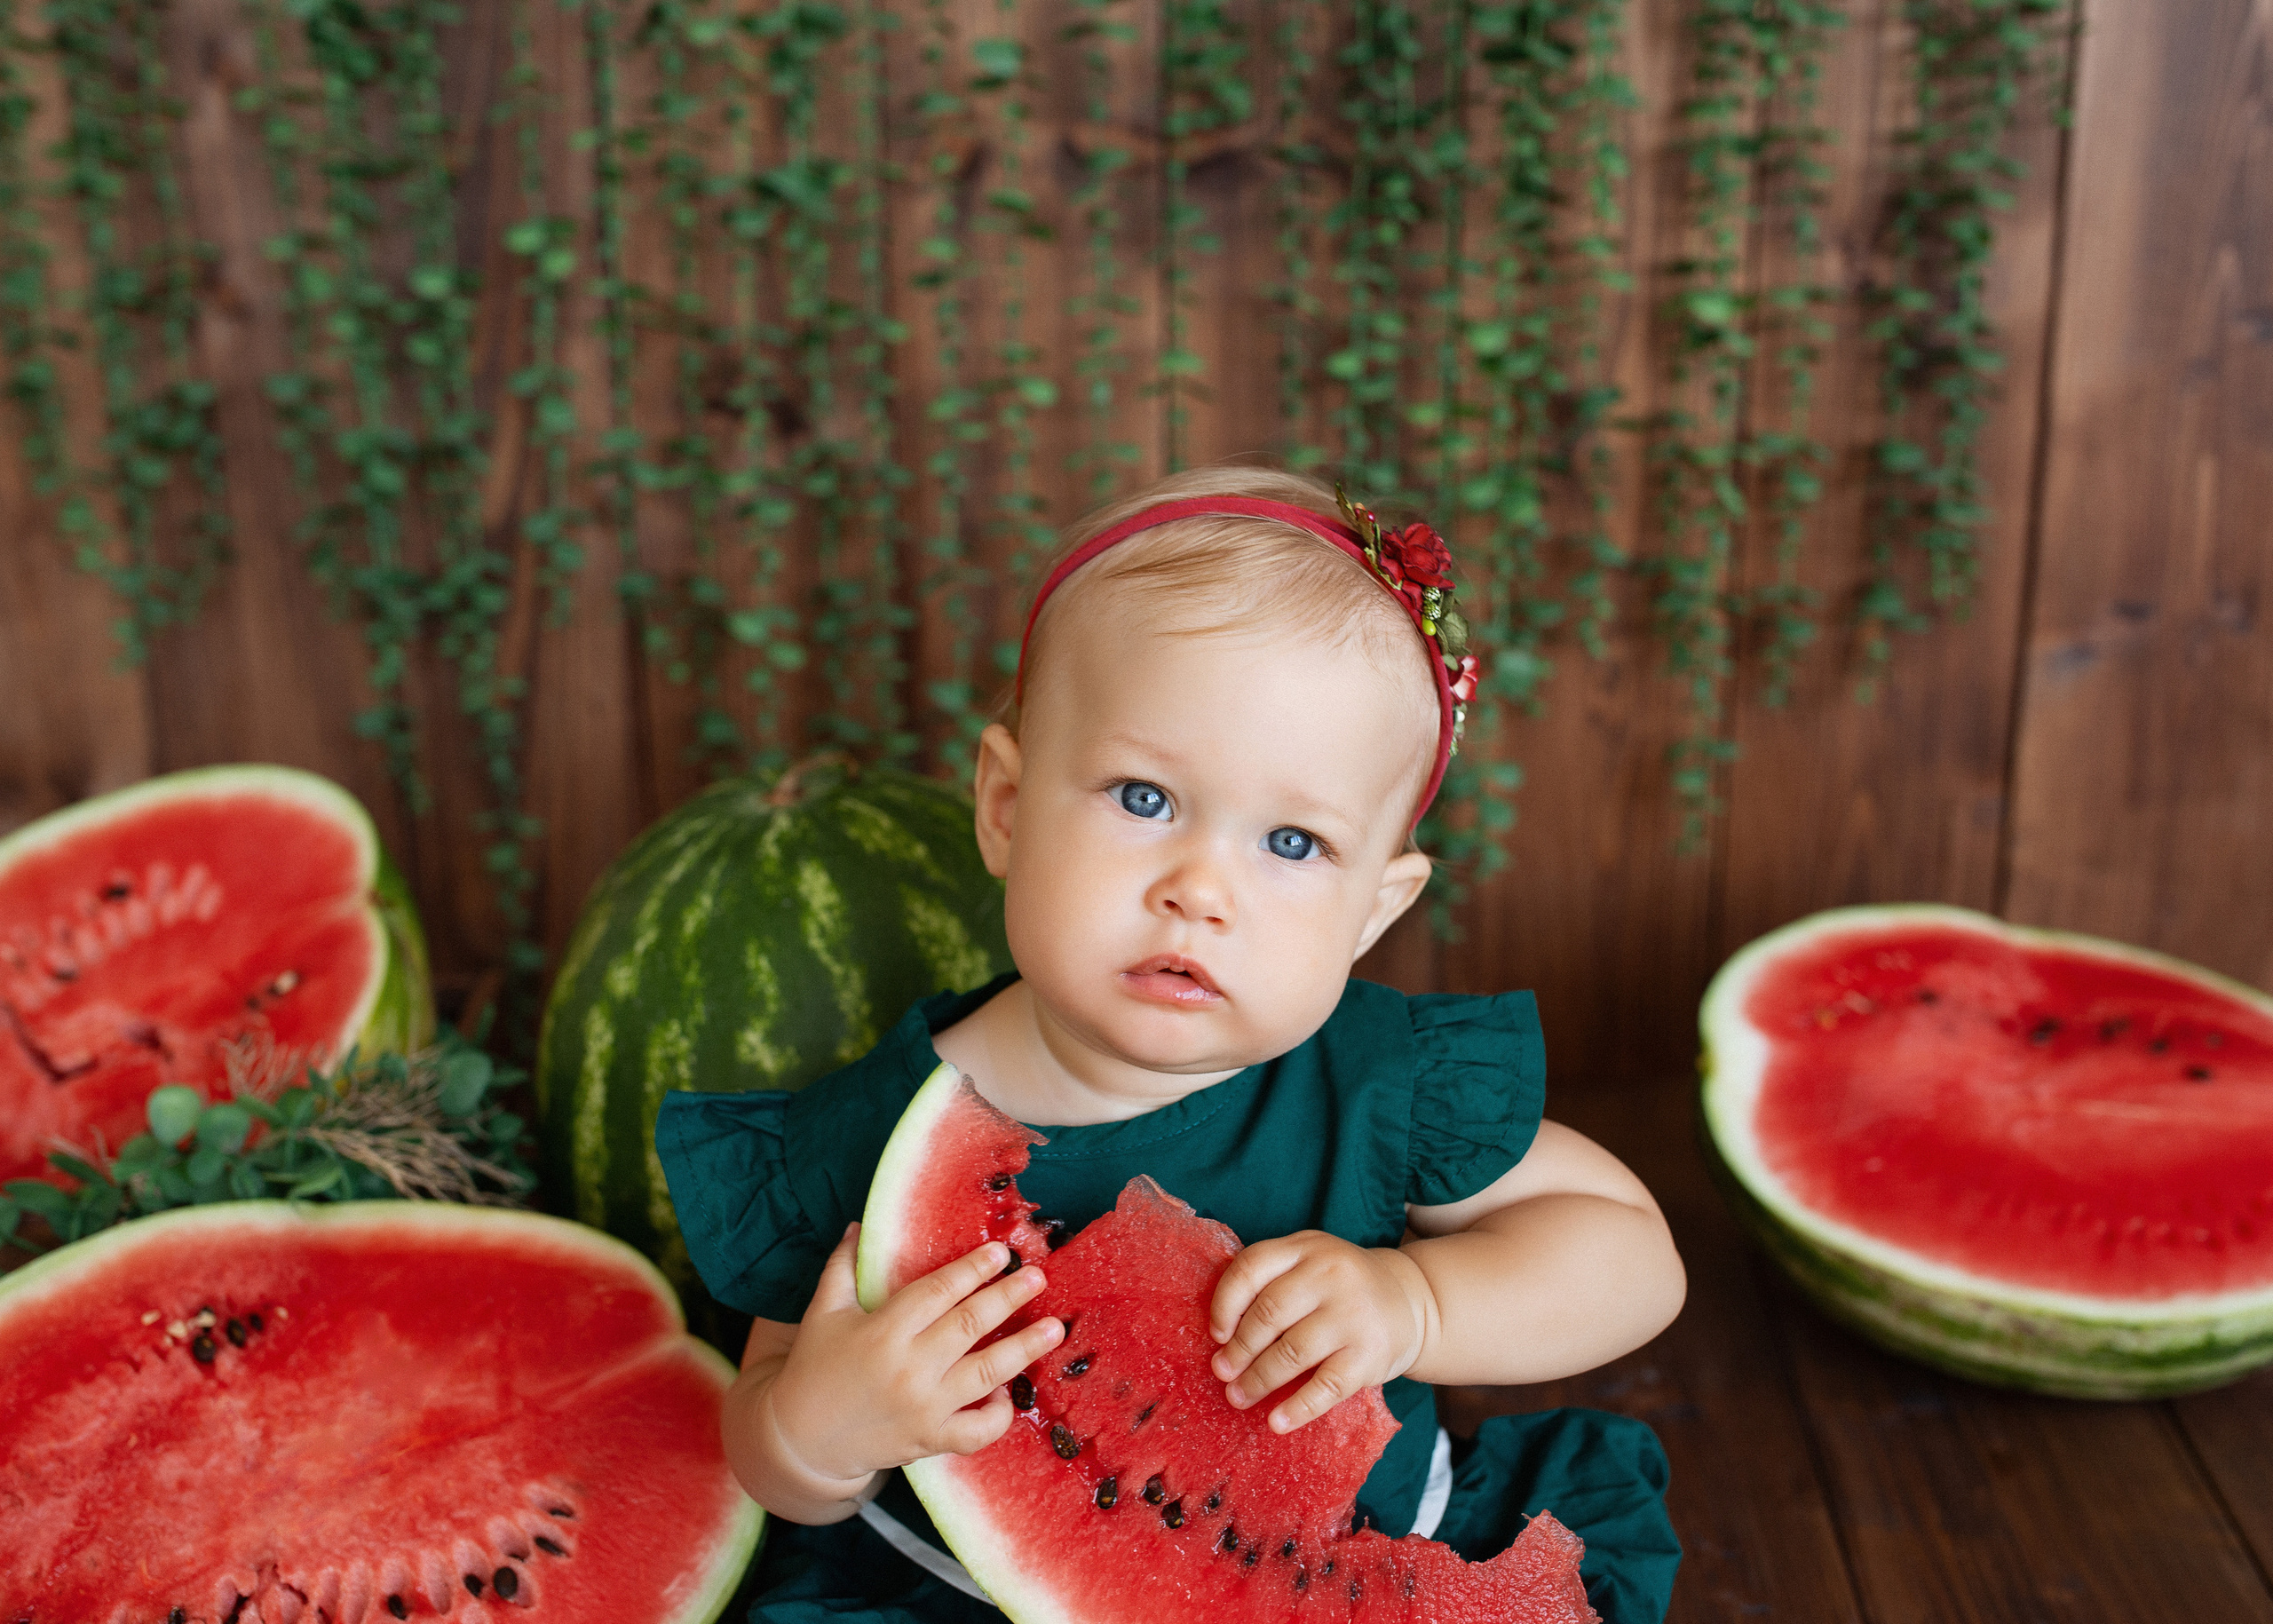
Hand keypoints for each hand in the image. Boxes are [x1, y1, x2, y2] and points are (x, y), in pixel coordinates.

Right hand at [766, 1224, 1065, 1484]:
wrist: (801, 1441)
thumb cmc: (814, 1369)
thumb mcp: (823, 1312)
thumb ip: (842, 1266)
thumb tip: (859, 1224)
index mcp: (883, 1330)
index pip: (939, 1291)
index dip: (973, 1269)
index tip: (1001, 1253)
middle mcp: (908, 1367)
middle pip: (970, 1324)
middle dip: (1008, 1297)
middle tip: (1038, 1277)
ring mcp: (923, 1407)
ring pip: (986, 1373)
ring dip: (1024, 1349)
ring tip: (1054, 1329)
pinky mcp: (930, 1440)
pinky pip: (976, 1431)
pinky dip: (999, 1415)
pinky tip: (1010, 1393)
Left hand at [1207, 1230, 1434, 1433]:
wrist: (1412, 1303)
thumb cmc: (1342, 1289)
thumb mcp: (1310, 1264)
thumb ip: (1272, 1283)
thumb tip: (1221, 1338)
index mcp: (1306, 1247)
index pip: (1251, 1268)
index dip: (1225, 1304)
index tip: (1216, 1334)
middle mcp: (1331, 1273)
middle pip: (1269, 1313)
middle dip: (1239, 1349)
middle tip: (1222, 1373)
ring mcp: (1353, 1314)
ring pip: (1292, 1352)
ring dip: (1258, 1380)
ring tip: (1239, 1397)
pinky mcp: (1371, 1354)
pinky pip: (1326, 1386)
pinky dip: (1297, 1408)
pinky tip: (1276, 1422)